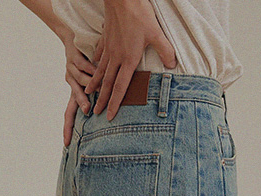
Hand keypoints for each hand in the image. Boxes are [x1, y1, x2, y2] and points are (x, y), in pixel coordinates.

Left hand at [61, 33, 102, 145]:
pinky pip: (83, 66)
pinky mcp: (74, 58)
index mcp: (75, 92)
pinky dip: (91, 69)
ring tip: (100, 87)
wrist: (74, 38)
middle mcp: (71, 85)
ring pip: (81, 83)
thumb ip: (101, 95)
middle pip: (71, 104)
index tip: (67, 144)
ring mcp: (71, 72)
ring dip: (91, 85)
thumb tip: (113, 110)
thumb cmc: (88, 61)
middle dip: (82, 106)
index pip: (70, 115)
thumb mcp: (93, 82)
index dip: (68, 129)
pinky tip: (97, 70)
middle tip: (89, 111)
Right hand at [84, 0, 176, 120]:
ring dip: (94, 83)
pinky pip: (99, 54)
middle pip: (106, 83)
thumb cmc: (139, 14)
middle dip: (101, 99)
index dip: (114, 103)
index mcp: (128, 60)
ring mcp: (109, 48)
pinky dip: (95, 63)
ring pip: (99, 70)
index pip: (120, 87)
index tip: (109, 116)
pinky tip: (93, 66)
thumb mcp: (157, 33)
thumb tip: (172, 66)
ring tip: (88, 93)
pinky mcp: (106, 38)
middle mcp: (116, 57)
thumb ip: (165, 51)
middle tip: (95, 112)